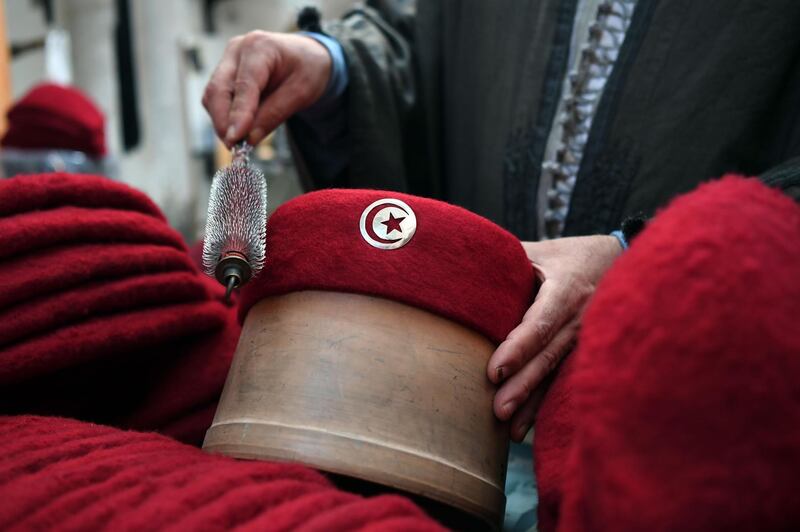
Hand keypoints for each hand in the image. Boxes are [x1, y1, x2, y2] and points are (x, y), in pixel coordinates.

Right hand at [203, 31, 332, 146]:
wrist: (307, 57)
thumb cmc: (308, 69)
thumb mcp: (302, 92)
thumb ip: (275, 114)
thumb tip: (249, 138)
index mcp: (260, 47)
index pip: (243, 84)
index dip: (238, 114)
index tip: (235, 139)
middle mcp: (237, 50)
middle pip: (217, 89)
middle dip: (223, 122)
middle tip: (235, 147)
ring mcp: (228, 60)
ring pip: (213, 96)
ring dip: (223, 122)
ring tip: (240, 142)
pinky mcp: (225, 74)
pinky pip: (217, 99)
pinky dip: (225, 117)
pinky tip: (240, 130)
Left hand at [487, 235, 622, 441]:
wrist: (620, 262)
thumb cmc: (569, 256)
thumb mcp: (541, 252)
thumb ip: (506, 262)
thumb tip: (460, 270)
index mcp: (567, 291)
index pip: (540, 324)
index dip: (518, 348)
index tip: (495, 371)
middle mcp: (581, 319)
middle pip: (548, 357)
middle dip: (523, 386)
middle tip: (497, 410)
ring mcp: (587, 339)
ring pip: (557, 375)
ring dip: (534, 404)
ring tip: (511, 430)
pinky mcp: (586, 353)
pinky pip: (563, 381)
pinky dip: (545, 405)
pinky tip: (527, 427)